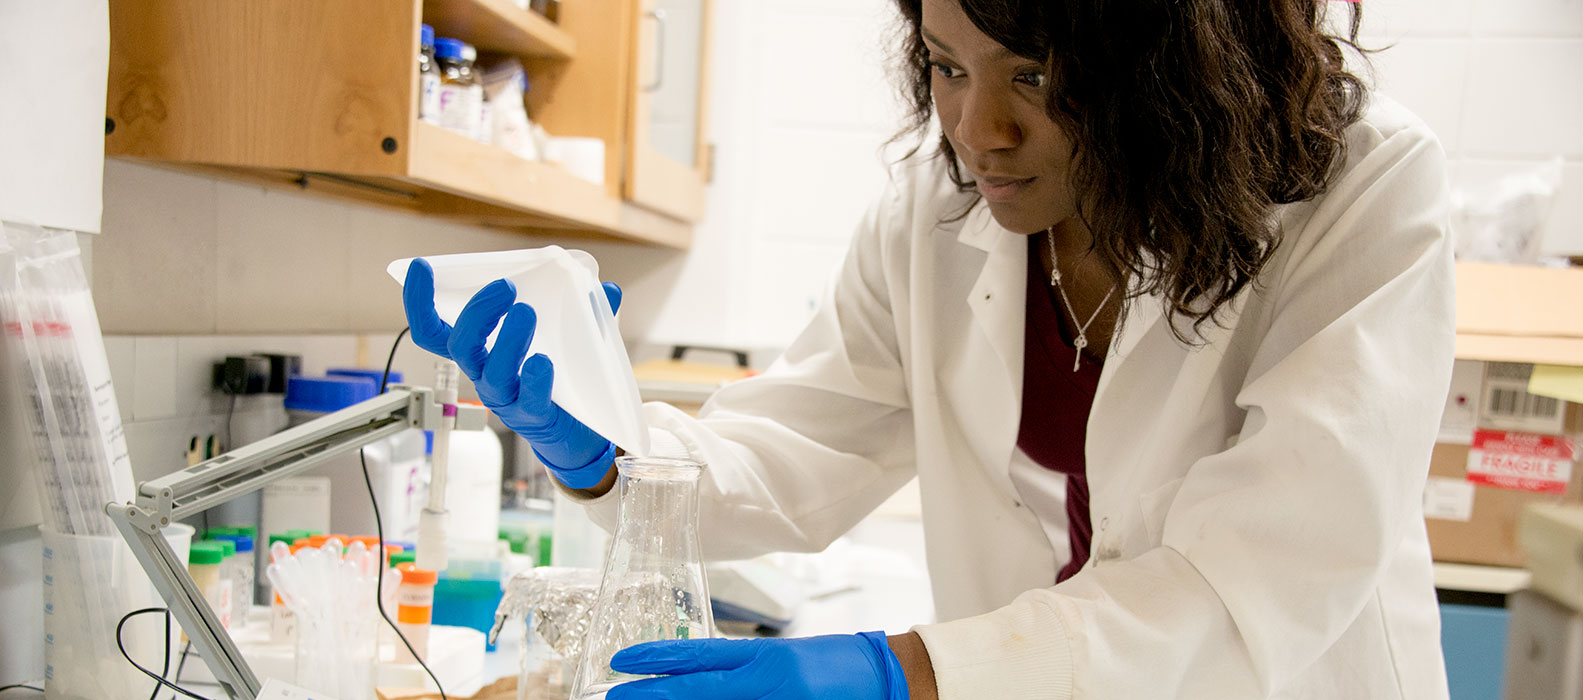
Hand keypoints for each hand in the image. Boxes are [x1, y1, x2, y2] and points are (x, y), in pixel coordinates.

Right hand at [403, 258, 623, 488]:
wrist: (578, 432)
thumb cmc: (559, 379)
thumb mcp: (566, 337)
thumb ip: (582, 312)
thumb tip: (607, 289)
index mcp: (482, 350)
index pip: (435, 329)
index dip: (420, 301)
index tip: (421, 266)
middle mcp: (484, 373)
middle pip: (460, 344)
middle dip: (477, 311)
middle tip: (505, 286)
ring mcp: (506, 396)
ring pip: (490, 370)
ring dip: (506, 339)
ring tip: (526, 313)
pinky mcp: (533, 415)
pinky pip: (527, 398)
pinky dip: (534, 378)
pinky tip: (543, 362)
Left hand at [605, 633, 909, 699]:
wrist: (885, 680)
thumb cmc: (832, 668)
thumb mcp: (781, 662)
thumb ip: (738, 673)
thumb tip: (688, 684)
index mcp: (764, 658)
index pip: (700, 655)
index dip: (658, 658)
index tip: (621, 662)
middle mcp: (768, 681)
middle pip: (699, 691)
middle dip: (653, 697)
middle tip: (615, 698)